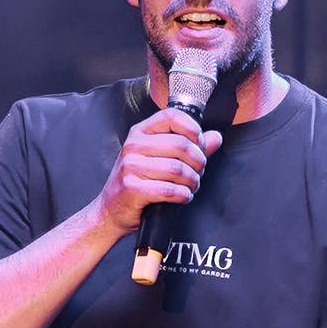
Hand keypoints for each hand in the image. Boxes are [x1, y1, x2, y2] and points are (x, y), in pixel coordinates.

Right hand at [96, 107, 222, 231]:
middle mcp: (133, 145)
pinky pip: (169, 189)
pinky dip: (183, 195)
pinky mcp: (131, 187)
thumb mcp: (161, 158)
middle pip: (181, 145)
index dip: (193, 128)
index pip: (171, 116)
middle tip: (198, 172)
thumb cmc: (138, 182)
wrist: (111, 210)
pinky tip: (182, 196)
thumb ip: (190, 146)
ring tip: (190, 186)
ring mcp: (130, 166)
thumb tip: (215, 137)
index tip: (200, 143)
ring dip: (192, 181)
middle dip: (199, 162)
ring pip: (178, 169)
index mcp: (141, 132)